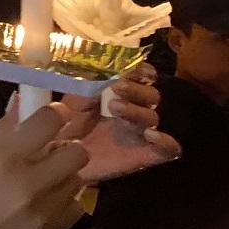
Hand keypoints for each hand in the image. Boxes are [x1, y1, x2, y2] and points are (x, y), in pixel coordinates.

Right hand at [0, 104, 86, 228]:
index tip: (48, 119)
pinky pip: (76, 207)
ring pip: (79, 179)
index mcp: (1, 158)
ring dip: (63, 176)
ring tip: (40, 184)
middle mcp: (29, 181)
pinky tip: (41, 207)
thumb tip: (21, 105)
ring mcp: (44, 211)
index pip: (50, 120)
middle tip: (46, 155)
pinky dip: (63, 202)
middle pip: (76, 150)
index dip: (53, 115)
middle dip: (64, 148)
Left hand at [57, 64, 180, 183]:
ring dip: (136, 110)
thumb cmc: (66, 124)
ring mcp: (140, 133)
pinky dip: (165, 141)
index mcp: (121, 93)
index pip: (143, 75)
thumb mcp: (73, 100)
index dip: (141, 69)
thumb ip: (87, 85)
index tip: (128, 69)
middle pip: (151, 94)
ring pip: (153, 117)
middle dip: (135, 89)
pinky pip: (169, 149)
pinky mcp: (145, 155)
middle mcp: (134, 110)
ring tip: (115, 108)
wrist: (58, 158)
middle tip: (116, 87)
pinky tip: (150, 136)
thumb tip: (100, 74)